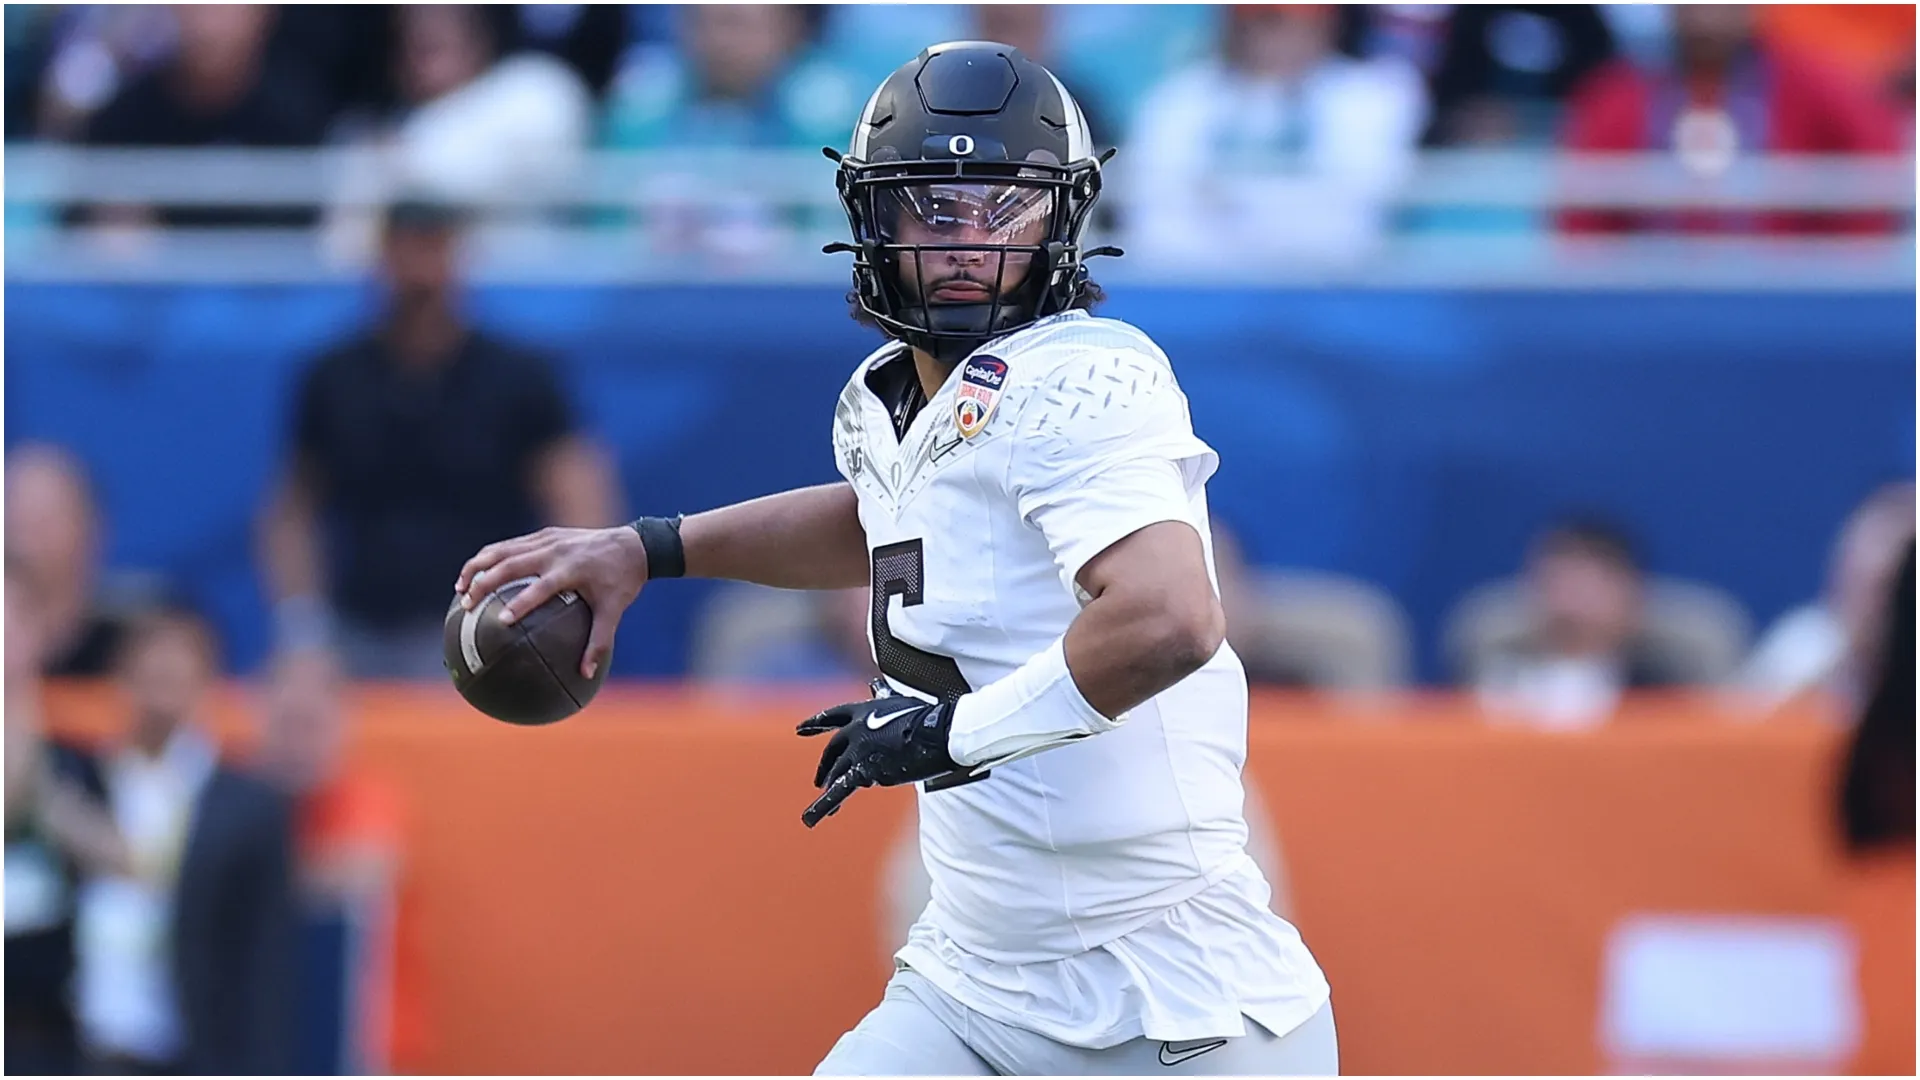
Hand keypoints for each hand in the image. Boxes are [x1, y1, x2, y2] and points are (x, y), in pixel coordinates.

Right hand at [454, 526, 648, 678]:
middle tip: (467, 604)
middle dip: (484, 583)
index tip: (500, 622)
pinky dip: (490, 557)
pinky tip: (476, 574)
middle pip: (510, 564)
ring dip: (478, 567)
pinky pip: (511, 545)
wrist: (633, 545)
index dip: (519, 604)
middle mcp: (554, 552)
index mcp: (570, 570)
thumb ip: (599, 643)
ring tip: (459, 588)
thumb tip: (585, 675)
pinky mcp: (544, 534)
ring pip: (503, 550)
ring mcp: (547, 539)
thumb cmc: (622, 582)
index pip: (540, 588)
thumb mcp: (614, 612)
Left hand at [797, 694, 961, 826]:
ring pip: (836, 772)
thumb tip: (875, 685)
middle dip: (824, 766)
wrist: (935, 734)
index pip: (832, 716)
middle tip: (818, 780)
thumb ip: (882, 697)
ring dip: (828, 787)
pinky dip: (824, 806)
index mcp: (861, 711)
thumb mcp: (899, 702)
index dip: (815, 723)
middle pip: (832, 750)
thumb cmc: (925, 716)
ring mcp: (857, 751)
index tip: (800, 729)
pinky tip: (810, 818)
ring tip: (820, 802)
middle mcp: (854, 730)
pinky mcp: (864, 771)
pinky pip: (840, 791)